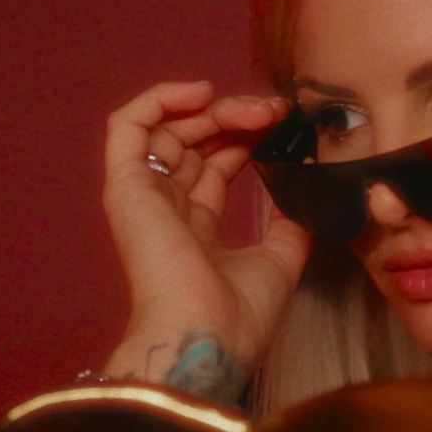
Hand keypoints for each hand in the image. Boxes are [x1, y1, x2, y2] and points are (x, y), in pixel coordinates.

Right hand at [100, 81, 311, 386]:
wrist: (207, 337)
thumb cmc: (238, 315)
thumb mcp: (280, 259)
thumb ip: (289, 222)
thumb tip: (305, 187)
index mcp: (195, 229)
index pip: (215, 166)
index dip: (248, 139)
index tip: (285, 127)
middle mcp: (165, 209)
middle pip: (194, 143)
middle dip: (236, 119)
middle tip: (276, 113)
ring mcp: (143, 196)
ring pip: (167, 129)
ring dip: (213, 110)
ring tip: (255, 111)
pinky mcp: (126, 186)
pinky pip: (127, 126)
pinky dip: (159, 100)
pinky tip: (201, 94)